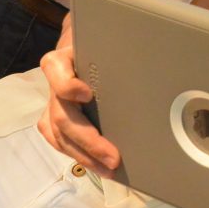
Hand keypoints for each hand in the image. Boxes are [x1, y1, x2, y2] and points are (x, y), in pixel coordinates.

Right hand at [37, 14, 121, 176]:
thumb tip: (156, 54)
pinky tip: (98, 166)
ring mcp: (52, 102)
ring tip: (109, 169)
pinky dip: (80, 156)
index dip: (68, 85)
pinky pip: (59, 141)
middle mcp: (54, 83)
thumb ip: (120, 46)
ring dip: (85, 155)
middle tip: (114, 156)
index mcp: (63, 59)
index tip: (87, 94)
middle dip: (89, 140)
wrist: (83, 42)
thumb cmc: (100, 42)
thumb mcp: (106, 39)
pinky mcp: (53, 118)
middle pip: (63, 116)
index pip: (55, 70)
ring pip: (59, 135)